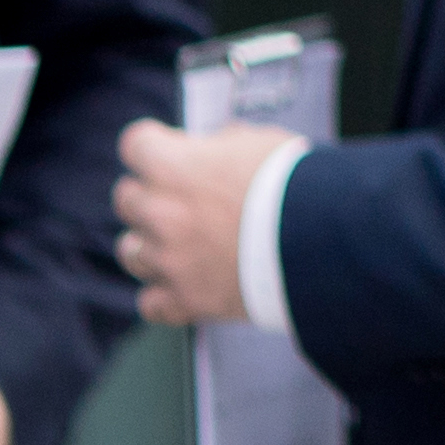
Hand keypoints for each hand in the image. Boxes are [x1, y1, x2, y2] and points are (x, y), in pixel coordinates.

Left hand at [118, 116, 298, 328]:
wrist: (319, 241)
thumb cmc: (294, 185)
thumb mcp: (260, 142)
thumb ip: (225, 143)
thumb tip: (217, 147)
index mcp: (174, 166)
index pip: (135, 144)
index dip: (154, 144)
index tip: (170, 149)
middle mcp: (160, 212)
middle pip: (126, 197)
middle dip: (150, 193)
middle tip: (181, 197)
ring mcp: (169, 260)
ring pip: (130, 250)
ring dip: (149, 243)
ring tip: (179, 242)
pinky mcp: (185, 300)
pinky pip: (150, 302)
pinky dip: (164, 295)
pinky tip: (185, 284)